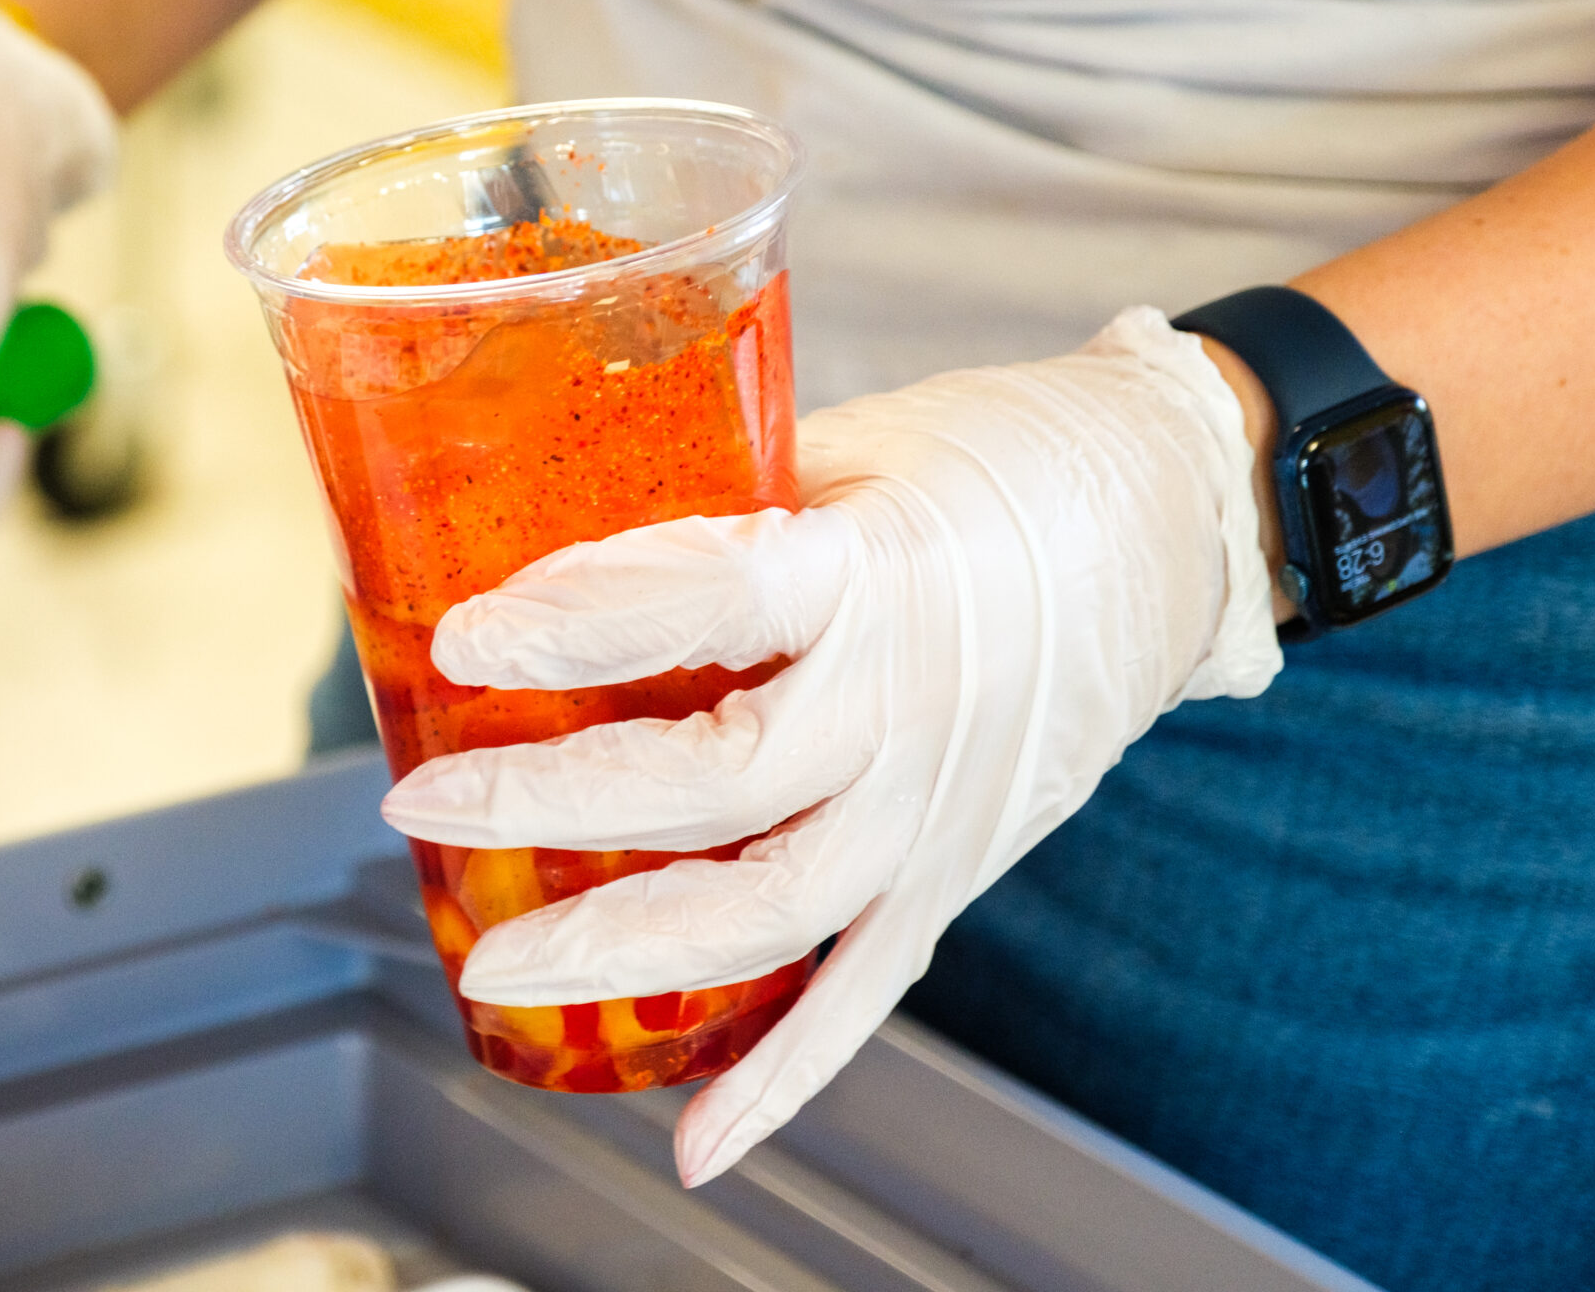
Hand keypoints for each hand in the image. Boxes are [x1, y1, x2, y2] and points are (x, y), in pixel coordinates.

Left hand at [379, 309, 1280, 1185]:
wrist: (1172, 526)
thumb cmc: (994, 461)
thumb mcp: (854, 447)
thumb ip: (722, 505)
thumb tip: (556, 537)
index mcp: (879, 570)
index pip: (712, 602)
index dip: (581, 623)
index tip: (465, 638)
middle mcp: (910, 706)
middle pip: (718, 783)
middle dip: (553, 802)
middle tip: (422, 803)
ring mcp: (939, 809)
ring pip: (773, 911)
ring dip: (623, 948)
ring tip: (494, 961)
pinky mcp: (958, 872)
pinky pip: (865, 994)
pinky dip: (783, 1082)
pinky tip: (692, 1147)